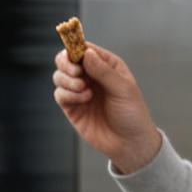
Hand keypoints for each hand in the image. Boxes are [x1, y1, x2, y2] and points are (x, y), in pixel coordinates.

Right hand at [52, 43, 162, 174]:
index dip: (76, 48)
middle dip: (66, 63)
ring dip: (67, 80)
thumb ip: (103, 71)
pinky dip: (67, 94)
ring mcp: (79, 91)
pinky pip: (59, 94)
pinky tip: (84, 100)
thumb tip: (86, 53)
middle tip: (77, 72)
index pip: (84, 48)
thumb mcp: (123, 89)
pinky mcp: (72, 107)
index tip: (76, 55)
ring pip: (59, 76)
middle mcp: (90, 76)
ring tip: (84, 90)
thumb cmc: (132, 114)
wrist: (129, 143)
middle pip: (66, 59)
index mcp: (106, 65)